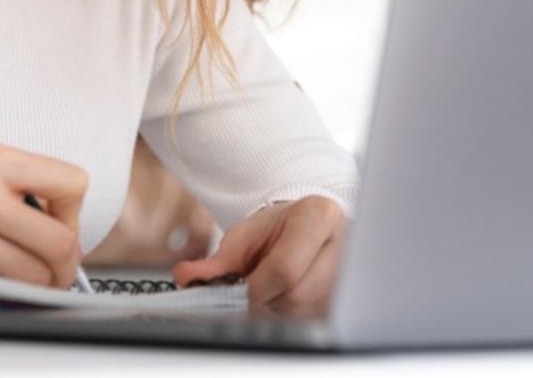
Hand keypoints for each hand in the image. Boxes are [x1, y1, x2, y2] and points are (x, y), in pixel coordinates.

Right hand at [0, 141, 87, 288]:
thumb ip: (27, 192)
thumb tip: (74, 237)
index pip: (72, 183)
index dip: (72, 211)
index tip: (59, 222)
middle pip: (61, 240)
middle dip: (63, 264)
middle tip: (52, 267)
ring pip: (38, 274)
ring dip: (34, 282)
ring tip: (13, 271)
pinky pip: (7, 293)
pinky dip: (5, 293)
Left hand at [170, 195, 346, 316]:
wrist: (308, 226)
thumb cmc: (278, 228)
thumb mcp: (245, 234)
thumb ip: (217, 260)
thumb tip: (184, 277)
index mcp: (319, 217)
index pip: (285, 267)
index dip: (255, 287)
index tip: (235, 291)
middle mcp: (342, 247)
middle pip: (295, 293)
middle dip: (265, 295)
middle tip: (253, 280)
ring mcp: (348, 276)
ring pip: (301, 309)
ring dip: (276, 304)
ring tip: (272, 280)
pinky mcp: (346, 299)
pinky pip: (309, 317)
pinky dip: (288, 309)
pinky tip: (285, 291)